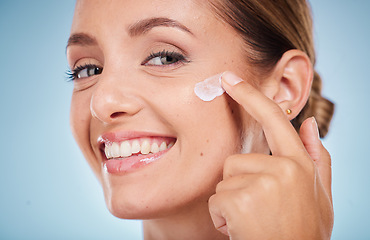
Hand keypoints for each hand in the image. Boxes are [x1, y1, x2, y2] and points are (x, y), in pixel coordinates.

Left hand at [208, 72, 333, 239]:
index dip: (249, 96)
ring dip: (232, 201)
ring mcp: (261, 183)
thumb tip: (310, 123)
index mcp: (300, 164)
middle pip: (236, 161)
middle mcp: (283, 168)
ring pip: (225, 180)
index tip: (228, 79)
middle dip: (239, 185)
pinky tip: (241, 229)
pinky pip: (216, 200)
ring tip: (252, 219)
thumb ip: (318, 157)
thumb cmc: (302, 230)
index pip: (273, 119)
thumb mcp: (320, 195)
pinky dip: (223, 217)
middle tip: (258, 210)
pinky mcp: (239, 200)